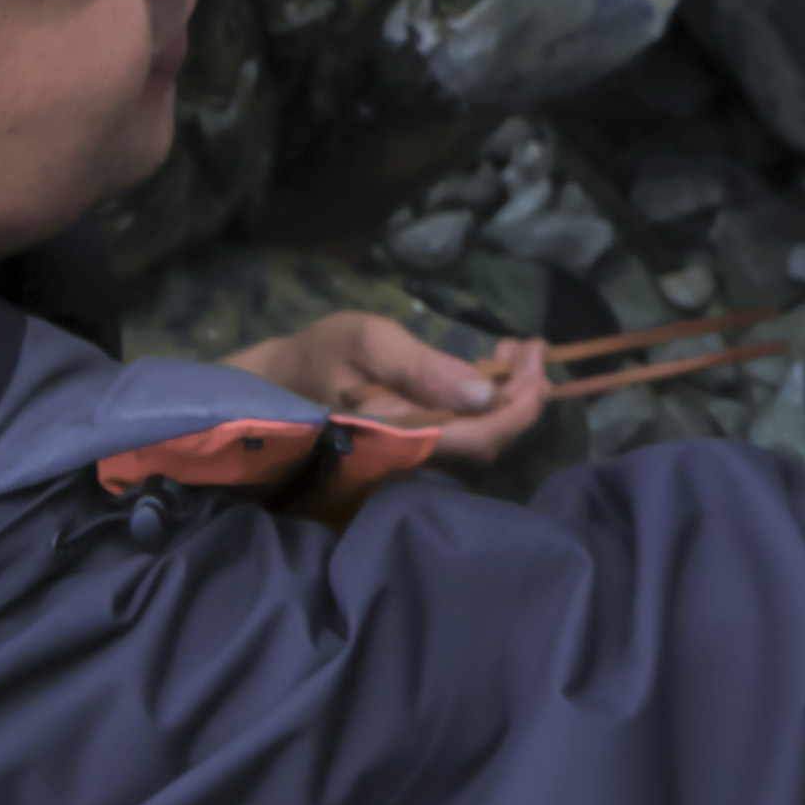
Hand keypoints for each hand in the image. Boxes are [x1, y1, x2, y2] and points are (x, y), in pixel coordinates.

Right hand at [218, 312, 551, 468]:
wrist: (270, 384)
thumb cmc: (318, 357)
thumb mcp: (365, 344)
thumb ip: (421, 369)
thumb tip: (484, 392)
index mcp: (401, 440)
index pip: (481, 439)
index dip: (520, 404)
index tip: (535, 353)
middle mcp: (412, 460)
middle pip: (489, 444)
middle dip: (524, 395)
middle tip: (532, 348)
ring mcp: (412, 457)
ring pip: (480, 439)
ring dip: (510, 395)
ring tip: (517, 352)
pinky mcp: (411, 446)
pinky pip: (462, 432)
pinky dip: (487, 400)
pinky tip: (490, 370)